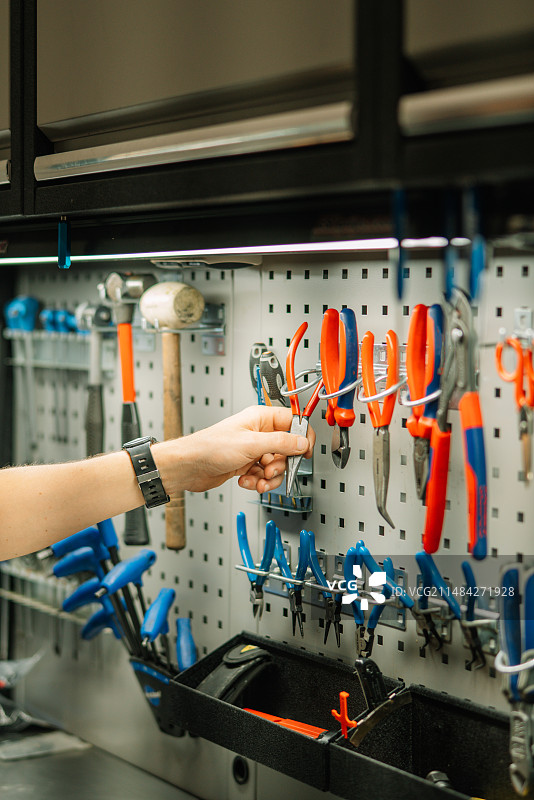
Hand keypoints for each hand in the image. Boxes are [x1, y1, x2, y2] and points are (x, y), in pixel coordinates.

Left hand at [154, 406, 314, 493]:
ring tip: (258, 479)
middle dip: (281, 464)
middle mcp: (259, 432)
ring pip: (276, 465)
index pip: (293, 422)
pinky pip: (264, 474)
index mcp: (261, 418)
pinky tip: (247, 481)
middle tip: (271, 469)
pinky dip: (258, 481)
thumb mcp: (251, 444)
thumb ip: (281, 443)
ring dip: (270, 476)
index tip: (305, 452)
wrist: (189, 467)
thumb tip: (302, 443)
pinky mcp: (247, 464)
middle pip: (287, 449)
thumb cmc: (210, 447)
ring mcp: (253, 449)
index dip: (302, 437)